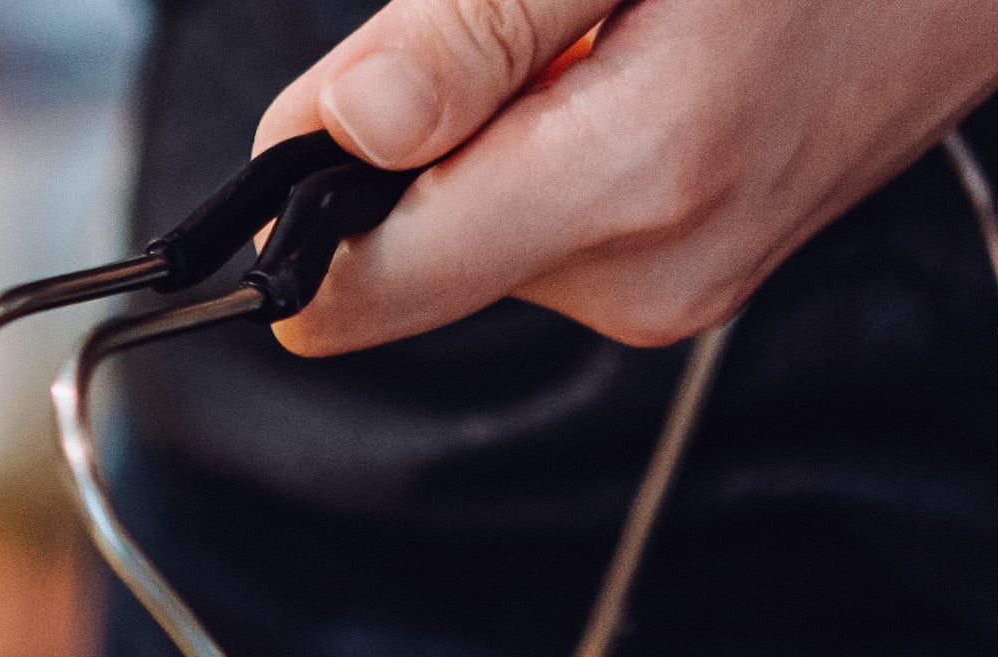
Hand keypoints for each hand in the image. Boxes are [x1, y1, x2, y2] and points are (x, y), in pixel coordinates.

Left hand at [257, 0, 997, 355]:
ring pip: (479, 227)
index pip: (359, 286)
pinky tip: (651, 56)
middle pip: (410, 253)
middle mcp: (645, 280)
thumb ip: (472, 31)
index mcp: (630, 191)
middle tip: (543, 16)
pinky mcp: (693, 274)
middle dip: (430, 129)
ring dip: (501, 122)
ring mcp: (675, 289)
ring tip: (616, 23)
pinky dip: (559, 136)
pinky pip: (553, 216)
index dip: (305, 192)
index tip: (348, 96)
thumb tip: (332, 132)